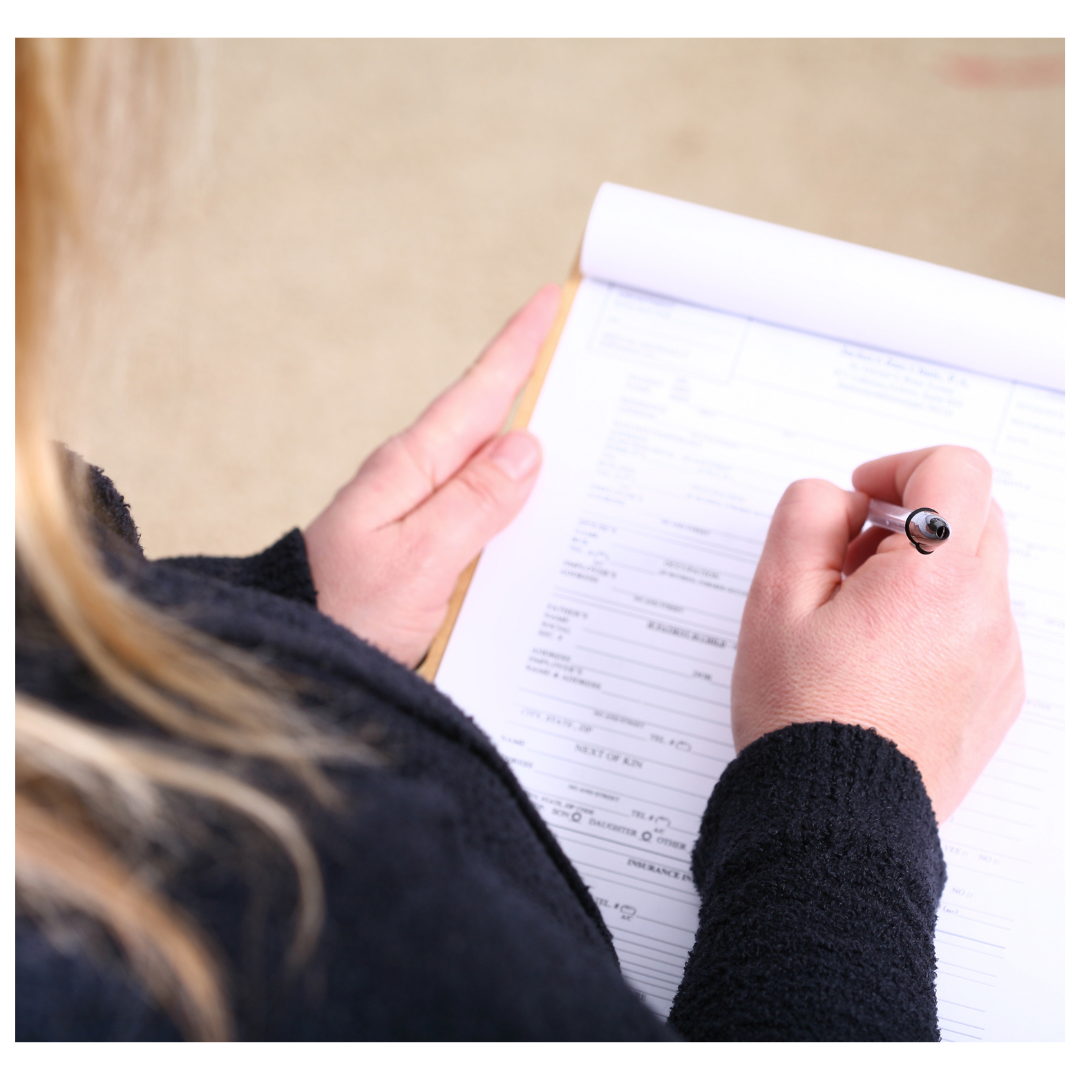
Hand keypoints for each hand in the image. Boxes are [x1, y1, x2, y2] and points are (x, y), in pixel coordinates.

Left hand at [304, 287, 559, 667]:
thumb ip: (474, 503)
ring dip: (533, 445)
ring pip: (489, 468)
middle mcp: (418, 483)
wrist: (301, 662)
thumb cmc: (347, 613)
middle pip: (488, 422)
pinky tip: (543, 507)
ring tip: (581, 421)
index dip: (516, 347)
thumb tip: (525, 446)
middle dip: (535, 384)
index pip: (477, 395)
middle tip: (584, 351)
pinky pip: (483, 510)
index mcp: (413, 469)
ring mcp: (421, 515)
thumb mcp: (417, 557)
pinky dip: (518, 500)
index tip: (550, 300)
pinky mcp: (427, 549)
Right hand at [731, 446, 1023, 820]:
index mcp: (935, 579)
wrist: (835, 819)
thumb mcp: (775, 596)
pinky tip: (883, 660)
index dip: (901, 465)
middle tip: (849, 559)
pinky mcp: (998, 695)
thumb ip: (807, 516)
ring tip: (857, 621)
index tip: (862, 496)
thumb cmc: (802, 714)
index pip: (956, 469)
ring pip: (977, 572)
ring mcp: (1000, 658)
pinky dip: (939, 617)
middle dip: (913, 517)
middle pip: (974, 515)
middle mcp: (986, 613)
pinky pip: (980, 624)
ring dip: (924, 570)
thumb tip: (846, 501)